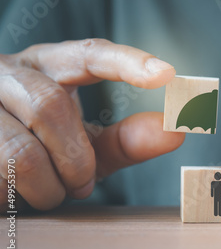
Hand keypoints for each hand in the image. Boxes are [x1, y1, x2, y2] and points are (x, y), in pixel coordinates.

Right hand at [0, 39, 184, 210]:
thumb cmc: (44, 149)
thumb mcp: (86, 145)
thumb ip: (128, 140)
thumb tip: (176, 131)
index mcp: (48, 65)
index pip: (90, 53)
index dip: (127, 62)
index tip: (167, 75)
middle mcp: (10, 72)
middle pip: (51, 107)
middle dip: (75, 158)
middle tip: (82, 184)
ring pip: (21, 150)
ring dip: (47, 185)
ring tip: (50, 191)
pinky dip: (18, 195)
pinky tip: (16, 191)